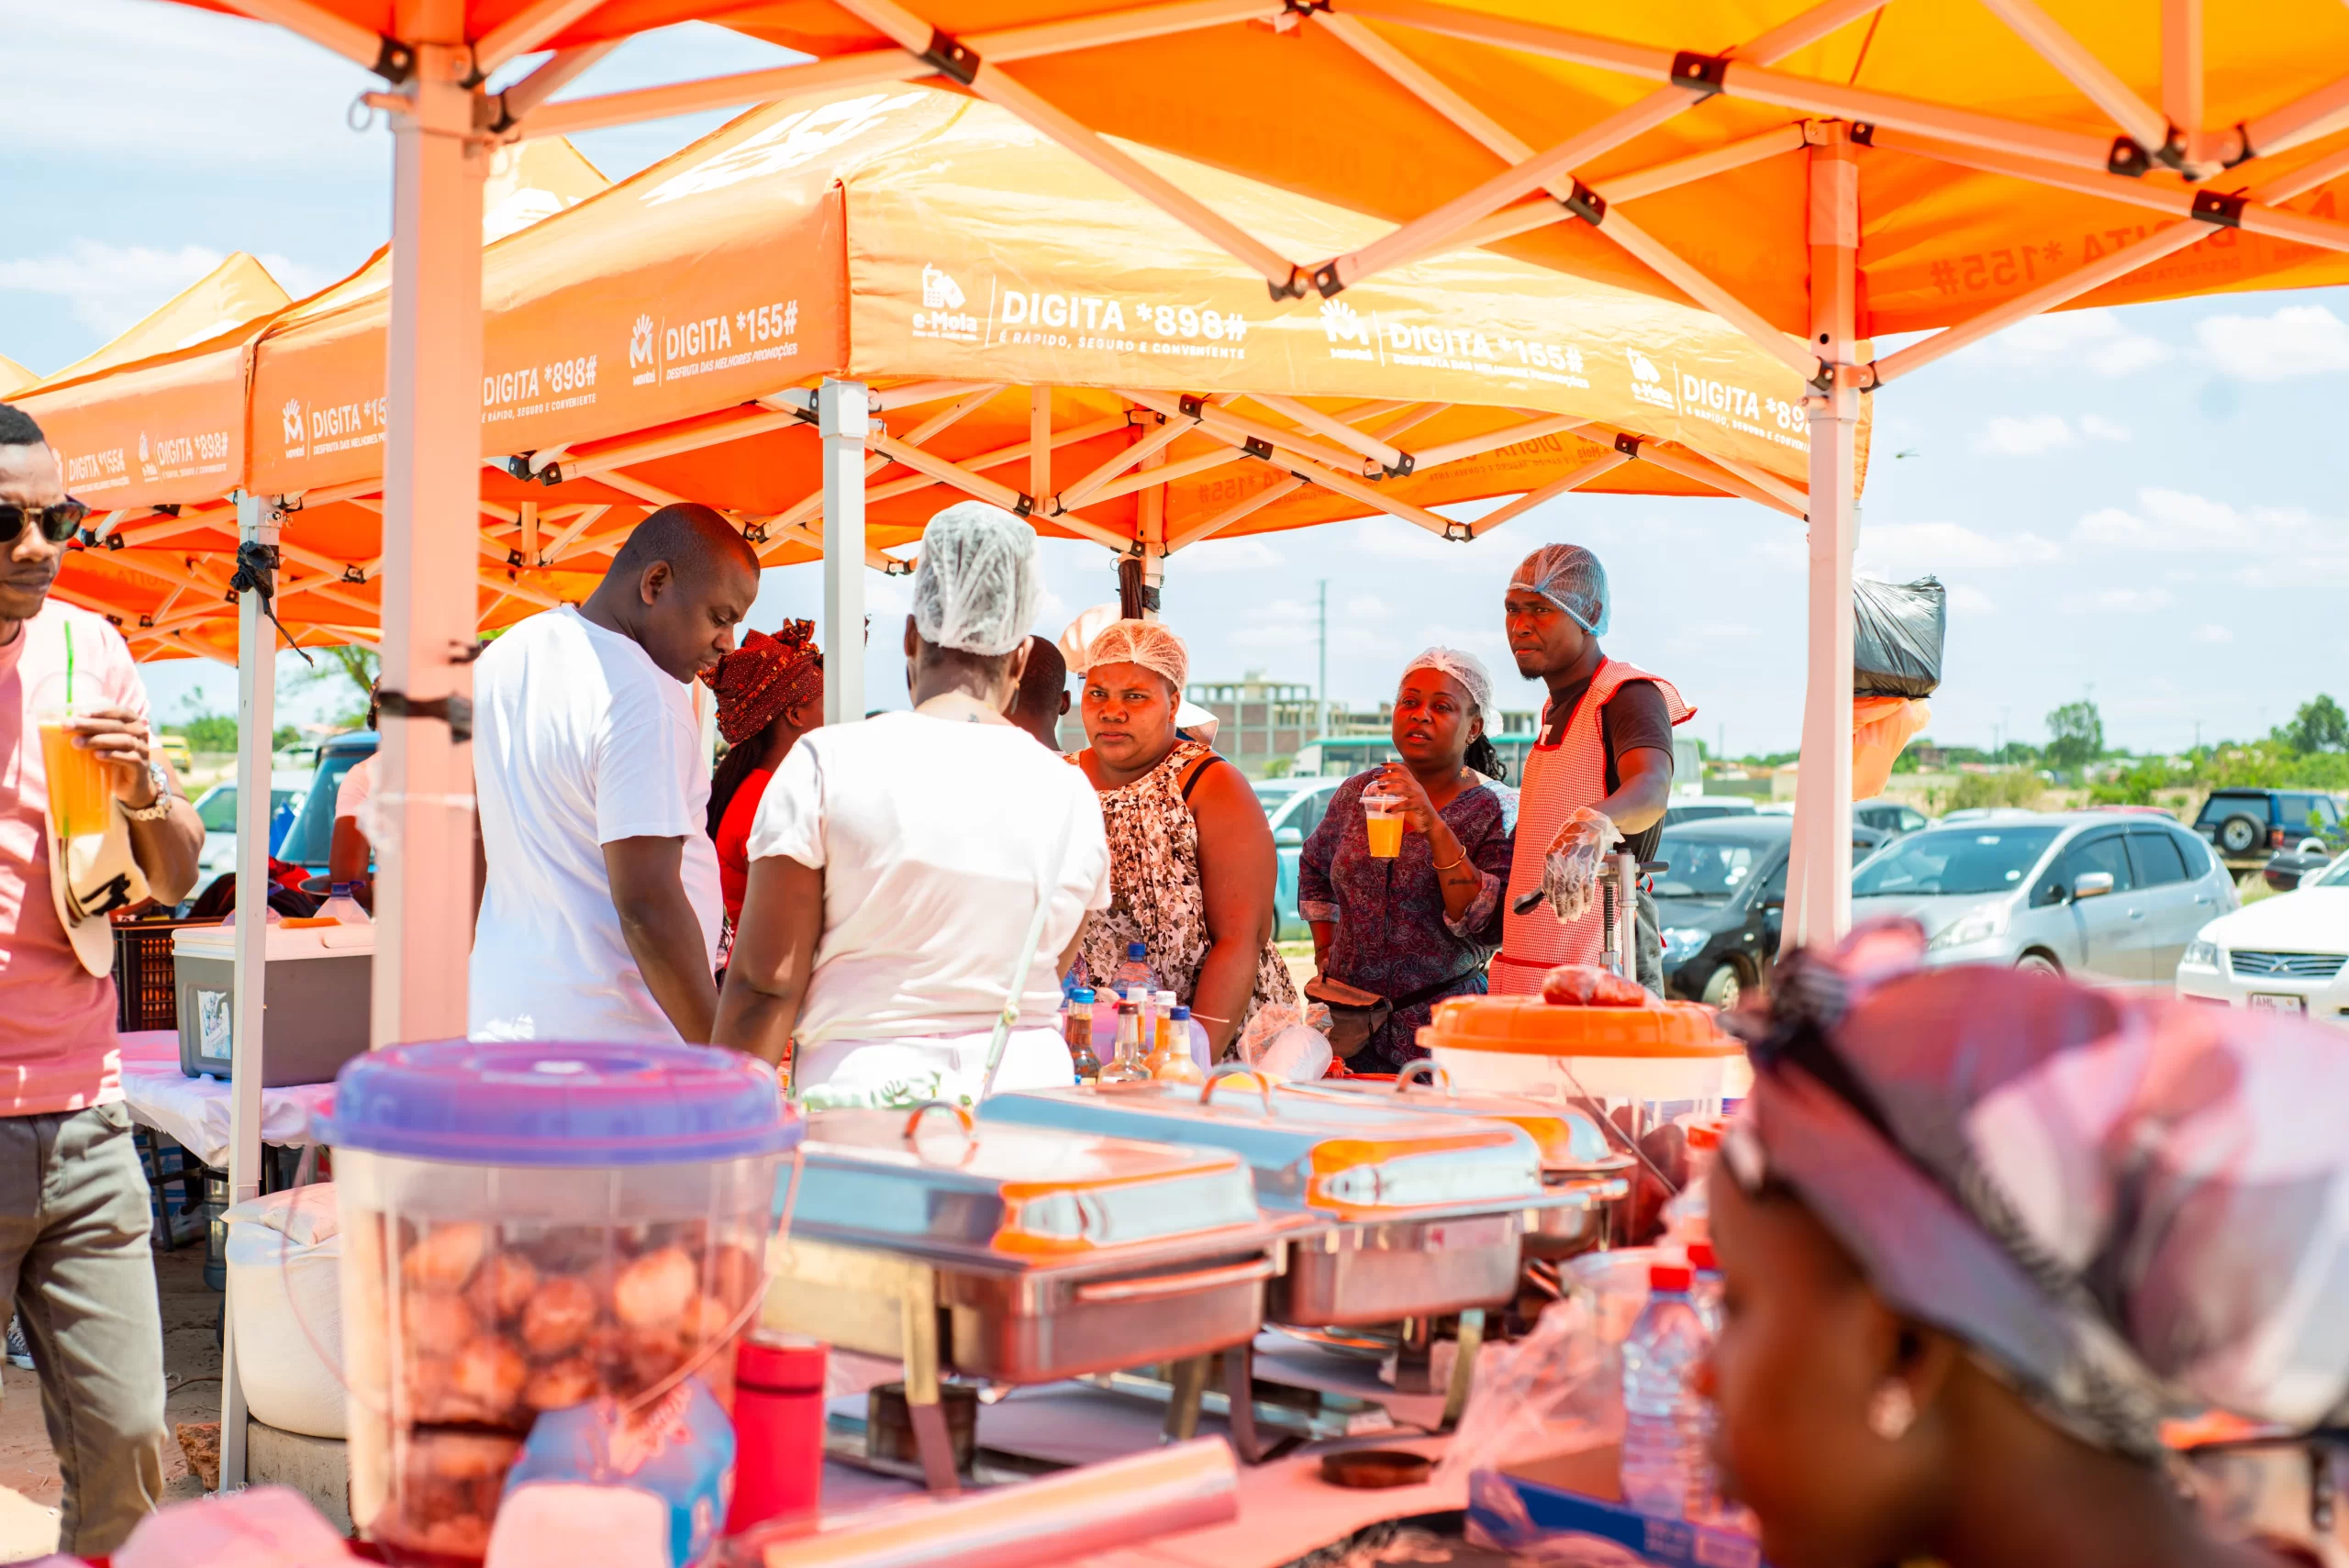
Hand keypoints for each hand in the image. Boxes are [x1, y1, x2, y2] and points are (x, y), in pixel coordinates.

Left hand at [66, 708, 161, 805]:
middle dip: (90, 725)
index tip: (79, 714)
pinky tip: (97, 755)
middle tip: (67, 726)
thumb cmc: (114, 758)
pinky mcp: (141, 766)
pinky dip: (113, 755)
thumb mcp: (104, 742)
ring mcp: (142, 750)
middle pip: (116, 725)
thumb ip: (92, 731)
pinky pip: (130, 758)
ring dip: (98, 740)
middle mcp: (140, 733)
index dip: (101, 711)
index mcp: (132, 723)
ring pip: (123, 740)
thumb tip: (65, 724)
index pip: (119, 712)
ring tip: (76, 743)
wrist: (132, 784)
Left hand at [1370, 764, 1438, 835]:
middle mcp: (1416, 787)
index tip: (1382, 764)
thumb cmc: (1415, 813)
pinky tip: (1388, 810)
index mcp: (1412, 784)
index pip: (1403, 770)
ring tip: (1380, 789)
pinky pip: (1407, 804)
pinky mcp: (1420, 805)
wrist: (1431, 824)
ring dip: (1390, 787)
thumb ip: (1390, 802)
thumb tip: (1373, 803)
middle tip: (1376, 777)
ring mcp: (1418, 795)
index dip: (1393, 765)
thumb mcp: (1401, 806)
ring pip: (1403, 788)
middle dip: (1388, 775)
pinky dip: (1396, 807)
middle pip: (1401, 776)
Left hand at [1540, 806, 1617, 923]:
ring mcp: (1576, 865)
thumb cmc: (1576, 833)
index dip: (1551, 900)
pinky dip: (1587, 900)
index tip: (1554, 909)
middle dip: (1562, 909)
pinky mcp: (1591, 865)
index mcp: (1550, 858)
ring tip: (1575, 917)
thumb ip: (1555, 864)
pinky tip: (1587, 907)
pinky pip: (1587, 888)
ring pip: (1573, 893)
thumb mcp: (1558, 846)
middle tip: (1564, 920)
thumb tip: (1553, 884)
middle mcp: (1561, 863)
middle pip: (1559, 892)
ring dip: (1574, 908)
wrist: (1593, 820)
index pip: (1547, 885)